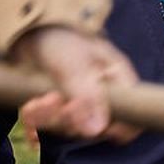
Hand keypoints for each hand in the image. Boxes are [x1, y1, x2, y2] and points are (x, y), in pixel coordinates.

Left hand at [8, 26, 137, 141]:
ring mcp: (77, 104)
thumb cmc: (63, 41)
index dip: (120, 128)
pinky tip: (31, 104)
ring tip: (40, 100)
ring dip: (50, 118)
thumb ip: (88, 97)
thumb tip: (97, 131)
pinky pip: (49, 124)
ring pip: (69, 128)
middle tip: (55, 102)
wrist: (30, 32)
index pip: (133, 116)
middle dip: (71, 120)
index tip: (98, 129)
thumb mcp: (77, 65)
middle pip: (95, 128)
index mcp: (118, 83)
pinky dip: (38, 118)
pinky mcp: (55, 108)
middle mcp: (101, 97)